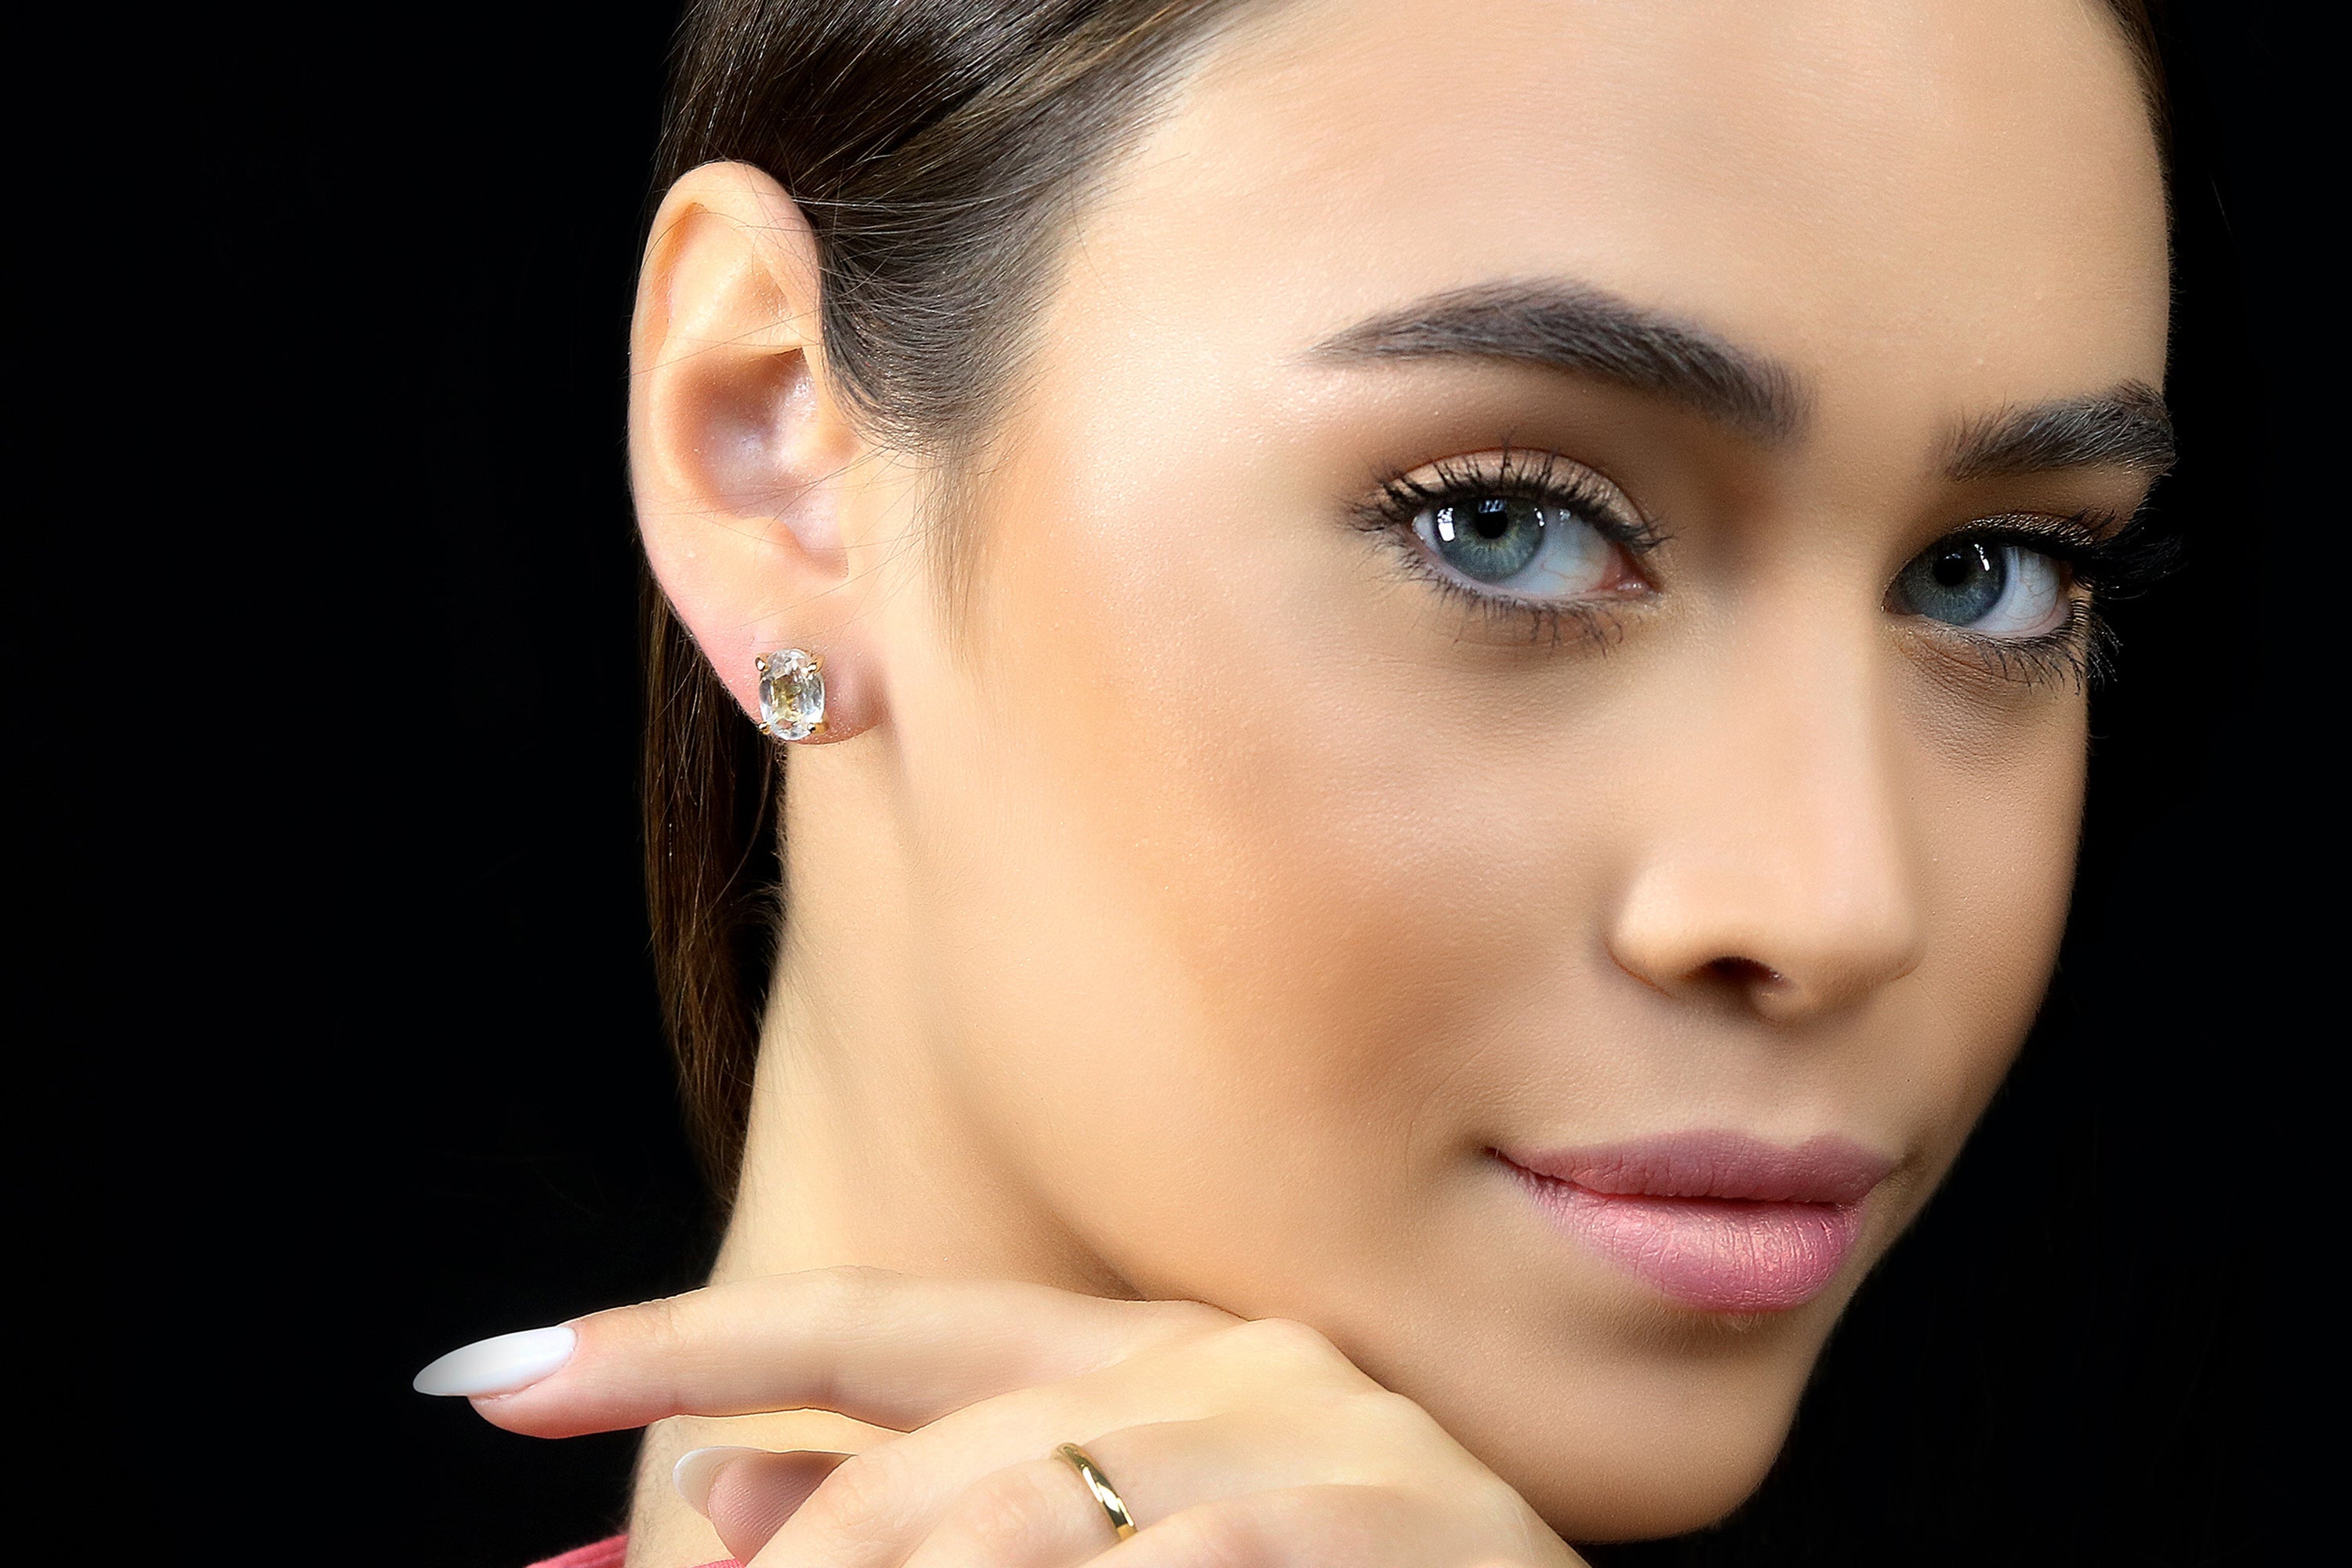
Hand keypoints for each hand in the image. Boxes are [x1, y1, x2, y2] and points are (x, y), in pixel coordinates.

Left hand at [472, 1268, 1585, 1565]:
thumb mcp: (1128, 1553)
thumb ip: (950, 1513)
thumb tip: (740, 1500)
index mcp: (1156, 1351)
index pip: (878, 1327)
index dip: (684, 1349)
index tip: (499, 1379)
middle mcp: (1229, 1363)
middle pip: (930, 1463)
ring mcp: (1313, 1438)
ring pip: (1014, 1514)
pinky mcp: (1379, 1523)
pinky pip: (1168, 1567)